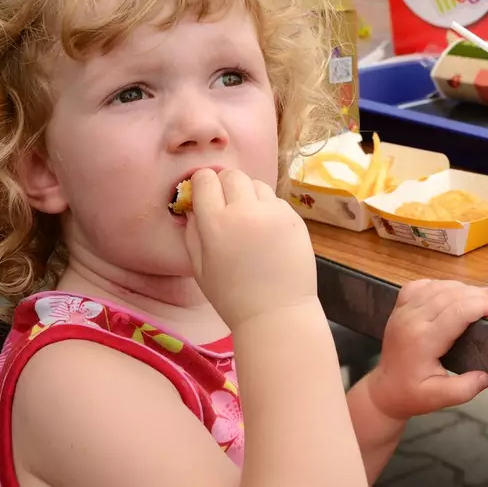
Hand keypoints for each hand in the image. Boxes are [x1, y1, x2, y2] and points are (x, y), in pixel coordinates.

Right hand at [184, 168, 319, 330]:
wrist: (276, 313)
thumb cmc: (232, 296)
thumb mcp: (199, 268)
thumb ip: (192, 232)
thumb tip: (193, 206)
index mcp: (217, 224)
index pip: (206, 179)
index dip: (202, 184)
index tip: (203, 193)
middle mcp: (246, 211)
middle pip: (232, 175)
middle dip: (224, 184)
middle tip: (225, 205)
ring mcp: (274, 212)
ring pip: (256, 184)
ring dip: (248, 194)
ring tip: (248, 219)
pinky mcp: (294, 218)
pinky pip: (275, 200)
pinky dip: (267, 208)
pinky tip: (266, 231)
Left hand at [364, 280, 487, 419]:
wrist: (384, 390)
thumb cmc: (413, 395)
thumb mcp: (440, 399)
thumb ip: (464, 389)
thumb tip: (485, 376)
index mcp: (422, 340)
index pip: (457, 312)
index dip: (482, 305)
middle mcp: (411, 319)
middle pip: (451, 295)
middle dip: (481, 294)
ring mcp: (403, 310)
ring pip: (437, 287)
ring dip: (465, 287)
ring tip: (487, 294)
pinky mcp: (399, 307)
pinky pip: (421, 285)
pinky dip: (442, 284)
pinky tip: (456, 290)